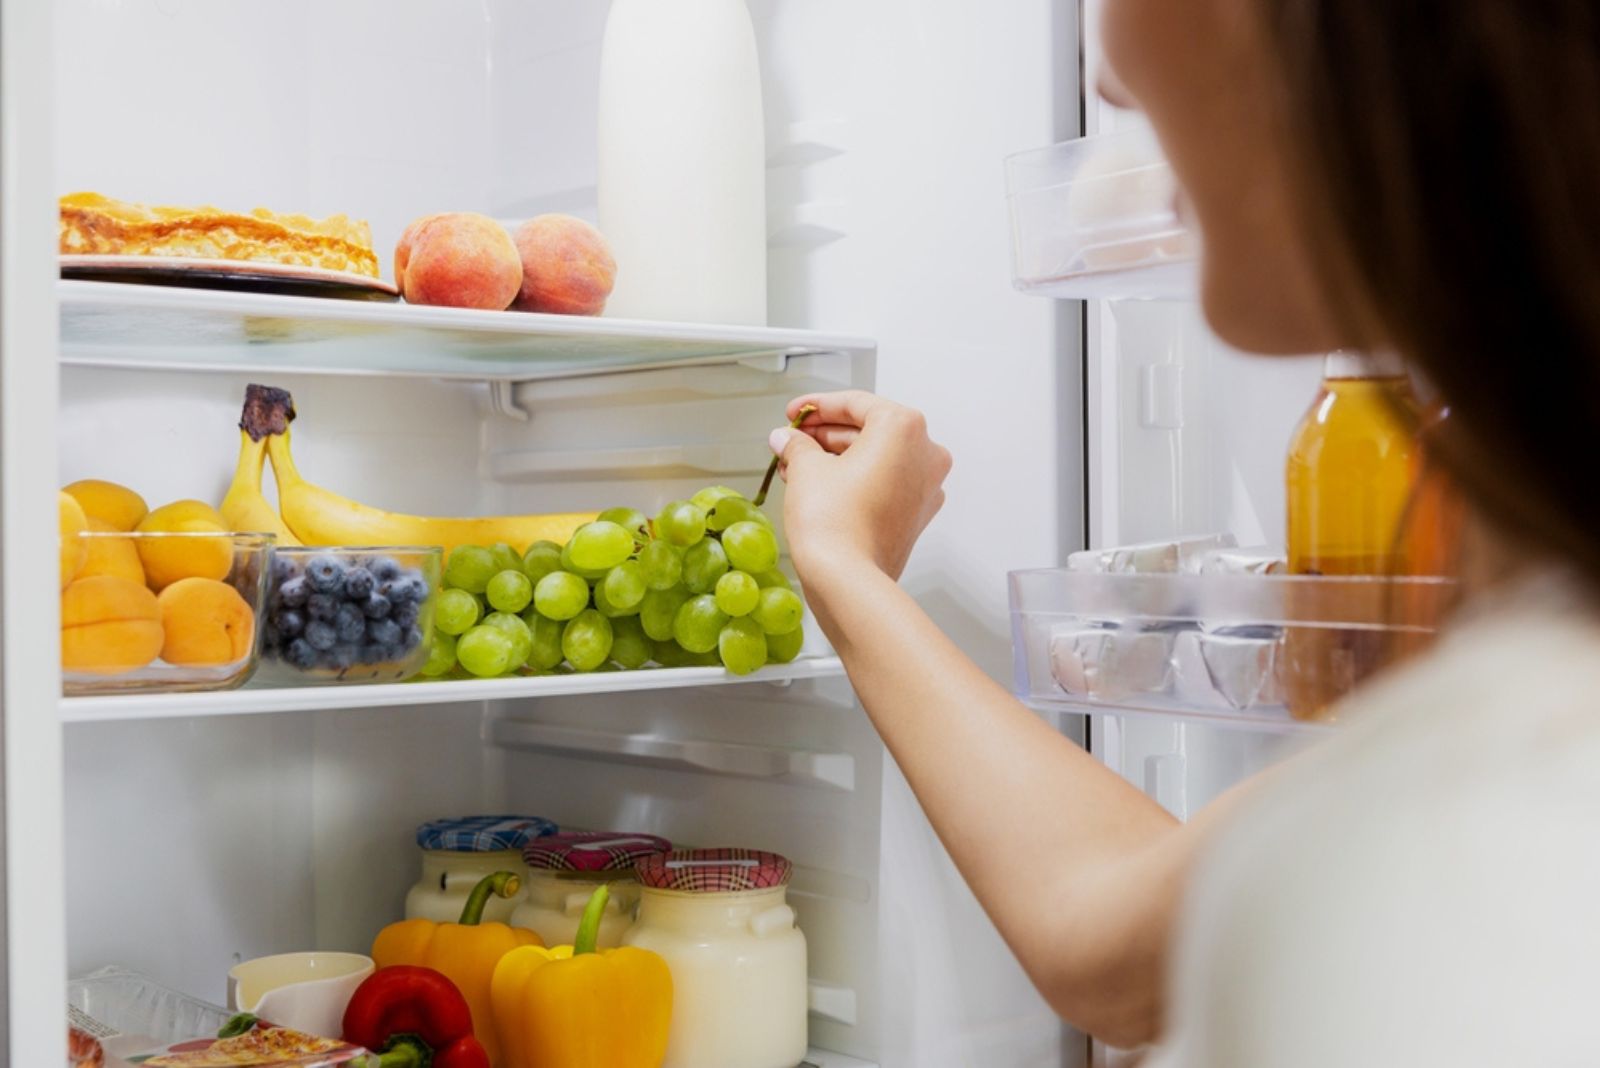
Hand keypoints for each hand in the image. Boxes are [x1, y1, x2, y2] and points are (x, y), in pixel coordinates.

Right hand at [768, 391, 951, 584]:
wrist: (847, 579)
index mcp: (904, 428)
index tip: (795, 413)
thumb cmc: (833, 522)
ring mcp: (926, 487)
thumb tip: (787, 439)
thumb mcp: (806, 468)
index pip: (856, 404)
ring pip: (876, 459)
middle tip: (793, 439)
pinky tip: (819, 485)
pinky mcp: (916, 514)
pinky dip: (854, 479)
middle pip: (869, 431)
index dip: (817, 406)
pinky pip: (884, 483)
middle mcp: (925, 453)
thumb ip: (797, 444)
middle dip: (825, 435)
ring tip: (796, 465)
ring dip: (836, 458)